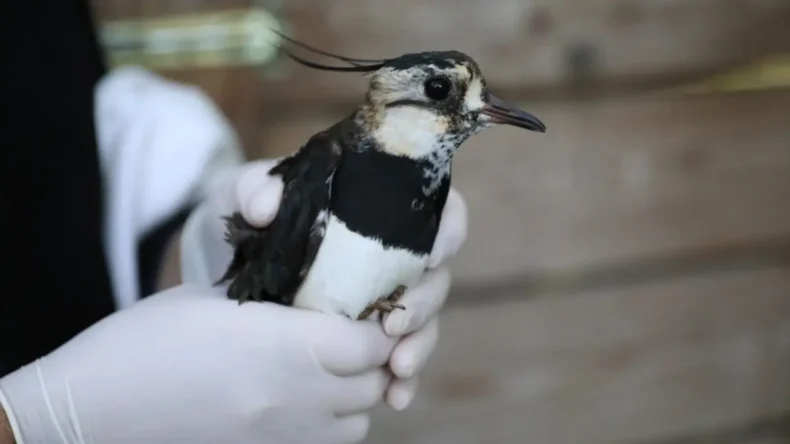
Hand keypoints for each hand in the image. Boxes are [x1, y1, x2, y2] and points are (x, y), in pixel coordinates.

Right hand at [0, 284, 399, 443]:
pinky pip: (325, 442)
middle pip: (371, 383)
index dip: (378, 324)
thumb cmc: (143, 342)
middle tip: (355, 333)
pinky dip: (332, 421)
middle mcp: (291, 397)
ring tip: (332, 368)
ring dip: (357, 393)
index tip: (369, 309)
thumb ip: (275, 298)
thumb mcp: (212, 299)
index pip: (370, 342)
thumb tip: (317, 294)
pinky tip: (306, 399)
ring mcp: (280, 436)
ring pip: (358, 421)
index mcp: (280, 344)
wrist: (91, 412)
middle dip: (374, 357)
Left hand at [179, 158, 468, 409]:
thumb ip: (254, 188)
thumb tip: (265, 206)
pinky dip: (403, 379)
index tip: (432, 255)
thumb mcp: (244, 194)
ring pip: (424, 320)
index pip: (437, 211)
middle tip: (395, 327)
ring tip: (397, 370)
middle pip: (434, 274)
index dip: (447, 231)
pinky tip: (395, 397)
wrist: (230, 262)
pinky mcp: (370, 336)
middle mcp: (394, 253)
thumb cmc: (251, 218)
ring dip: (418, 347)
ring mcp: (386, 297)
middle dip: (424, 304)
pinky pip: (400, 356)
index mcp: (380, 208)